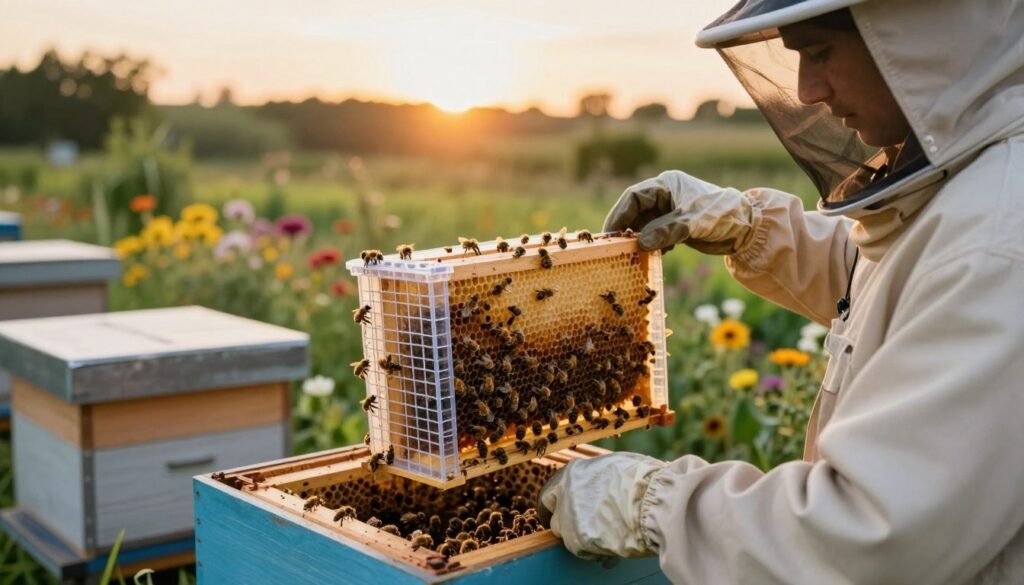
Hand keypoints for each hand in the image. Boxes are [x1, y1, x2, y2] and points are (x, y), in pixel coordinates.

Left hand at [538, 452, 664, 559]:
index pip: (554, 489)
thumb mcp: (616, 464)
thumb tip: (602, 479)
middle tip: (581, 524)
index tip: (568, 506)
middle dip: (565, 517)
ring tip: (600, 534)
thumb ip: (599, 473)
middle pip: (554, 511)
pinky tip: (608, 545)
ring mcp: (567, 516)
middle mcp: (564, 493)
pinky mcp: (576, 539)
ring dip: (577, 533)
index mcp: (573, 472)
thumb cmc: (642, 481)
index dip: (562, 499)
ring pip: (563, 531)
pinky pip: (579, 548)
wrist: (652, 503)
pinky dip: (591, 549)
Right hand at [603, 170, 757, 253]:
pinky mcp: (676, 226)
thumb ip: (665, 232)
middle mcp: (665, 195)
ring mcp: (670, 211)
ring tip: (631, 255)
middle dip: (626, 229)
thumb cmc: (721, 215)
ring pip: (644, 225)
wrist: (748, 228)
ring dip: (638, 240)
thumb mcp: (692, 223)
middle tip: (614, 249)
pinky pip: (655, 235)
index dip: (619, 215)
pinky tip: (654, 255)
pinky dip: (651, 245)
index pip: (634, 197)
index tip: (610, 235)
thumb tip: (639, 244)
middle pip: (635, 211)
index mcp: (667, 185)